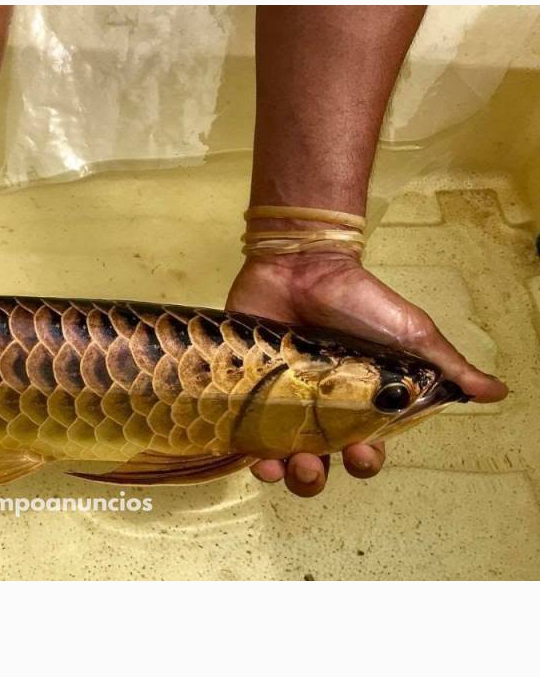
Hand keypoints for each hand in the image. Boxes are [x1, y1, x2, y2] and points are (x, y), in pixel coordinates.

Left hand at [226, 253, 507, 496]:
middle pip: (318, 463)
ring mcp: (278, 399)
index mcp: (359, 405)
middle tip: (312, 463)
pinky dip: (246, 448)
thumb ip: (447, 365)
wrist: (303, 264)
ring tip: (280, 463)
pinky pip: (242, 429)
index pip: (363, 449)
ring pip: (277, 455)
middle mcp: (317, 410)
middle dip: (315, 476)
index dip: (362, 460)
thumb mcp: (410, 333)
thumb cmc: (359, 299)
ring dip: (281, 471)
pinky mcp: (245, 385)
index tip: (360, 450)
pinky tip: (252, 453)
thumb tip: (497, 391)